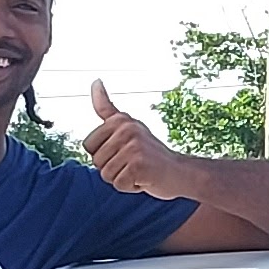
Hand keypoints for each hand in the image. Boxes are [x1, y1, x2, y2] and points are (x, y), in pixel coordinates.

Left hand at [85, 78, 184, 195]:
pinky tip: (144, 179)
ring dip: (122, 179)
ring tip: (139, 171)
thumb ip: (107, 108)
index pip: (88, 145)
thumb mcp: (128, 126)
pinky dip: (131, 187)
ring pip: (107, 174)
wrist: (180, 173)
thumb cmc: (151, 153)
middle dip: (113, 169)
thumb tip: (95, 81)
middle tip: (133, 164)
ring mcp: (133, 147)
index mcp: (120, 120)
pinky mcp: (138, 165)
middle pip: (97, 161)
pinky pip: (119, 184)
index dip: (104, 155)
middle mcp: (126, 130)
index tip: (124, 151)